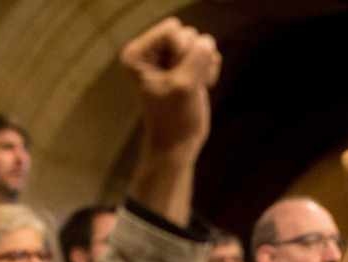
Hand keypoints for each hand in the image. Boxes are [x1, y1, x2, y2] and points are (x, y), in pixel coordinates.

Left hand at [121, 18, 220, 162]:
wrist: (178, 144)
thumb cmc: (173, 119)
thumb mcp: (183, 85)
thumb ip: (197, 56)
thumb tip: (207, 42)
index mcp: (138, 53)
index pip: (173, 30)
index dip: (181, 54)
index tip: (173, 79)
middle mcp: (151, 50)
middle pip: (187, 34)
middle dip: (191, 61)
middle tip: (182, 86)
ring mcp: (171, 56)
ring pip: (201, 43)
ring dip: (203, 67)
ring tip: (191, 88)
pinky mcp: (188, 64)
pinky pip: (209, 53)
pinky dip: (210, 71)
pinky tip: (199, 88)